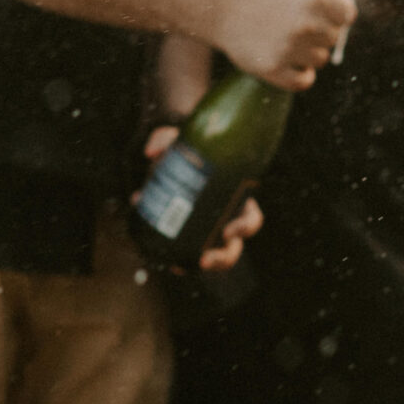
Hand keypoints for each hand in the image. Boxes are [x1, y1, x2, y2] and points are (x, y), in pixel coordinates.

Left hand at [140, 125, 262, 271]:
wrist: (169, 156)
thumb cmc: (187, 147)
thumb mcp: (180, 137)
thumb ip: (165, 138)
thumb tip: (151, 152)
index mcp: (235, 198)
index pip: (251, 219)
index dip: (245, 228)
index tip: (228, 231)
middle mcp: (224, 219)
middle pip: (232, 248)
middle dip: (222, 259)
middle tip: (204, 260)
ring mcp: (204, 230)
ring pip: (209, 257)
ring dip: (194, 265)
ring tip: (177, 266)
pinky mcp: (183, 234)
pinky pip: (181, 251)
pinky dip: (169, 255)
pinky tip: (158, 255)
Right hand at [213, 0, 355, 90]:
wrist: (219, 5)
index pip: (347, 13)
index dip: (339, 12)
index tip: (329, 11)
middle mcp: (305, 25)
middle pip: (333, 38)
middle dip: (322, 31)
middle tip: (302, 23)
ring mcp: (289, 49)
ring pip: (319, 59)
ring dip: (309, 52)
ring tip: (289, 38)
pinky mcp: (273, 69)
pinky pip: (303, 80)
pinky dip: (300, 74)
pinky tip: (290, 60)